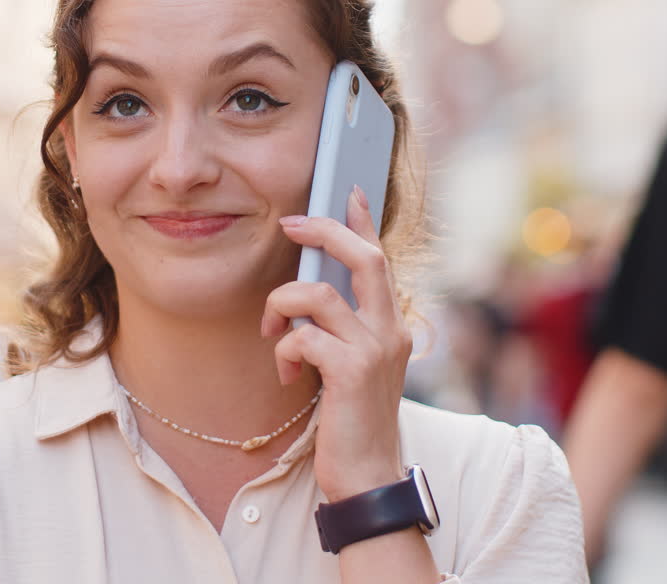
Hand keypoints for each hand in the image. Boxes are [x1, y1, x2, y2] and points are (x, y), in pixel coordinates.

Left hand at [261, 185, 411, 501]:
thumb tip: (308, 293)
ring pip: (317, 293)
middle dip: (322, 231)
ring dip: (282, 306)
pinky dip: (285, 350)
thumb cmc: (352, 420)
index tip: (347, 191)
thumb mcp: (350, 365)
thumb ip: (340, 329)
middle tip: (288, 225)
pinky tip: (288, 374)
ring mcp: (375, 349)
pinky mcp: (352, 371)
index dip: (362, 221)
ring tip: (275, 332)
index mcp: (390, 325)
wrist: (368, 475)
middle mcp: (391, 330)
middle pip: (362, 257)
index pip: (380, 259)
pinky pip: (303, 335)